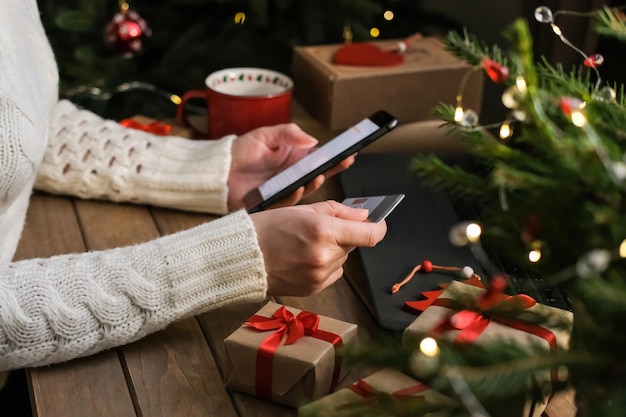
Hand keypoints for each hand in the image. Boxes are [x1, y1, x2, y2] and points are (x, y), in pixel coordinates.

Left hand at [227, 123, 354, 209]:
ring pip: (306, 190)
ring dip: (315, 184)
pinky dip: (295, 195)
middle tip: (344, 163)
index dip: (335, 156)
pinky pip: (288, 202)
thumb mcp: (265, 135)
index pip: (320, 157)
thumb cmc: (240, 152)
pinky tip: (298, 187)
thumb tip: (311, 140)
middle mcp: (293, 175)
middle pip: (319, 174)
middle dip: (333, 169)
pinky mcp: (274, 203)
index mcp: (295, 158)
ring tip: (320, 176)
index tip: (349, 152)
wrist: (218, 172)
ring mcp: (285, 190)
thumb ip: (288, 134)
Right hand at [250, 200, 386, 295]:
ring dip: (333, 252)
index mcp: (324, 232)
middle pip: (353, 245)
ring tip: (305, 245)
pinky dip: (325, 266)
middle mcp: (325, 256)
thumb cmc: (269, 228)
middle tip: (320, 230)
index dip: (378, 228)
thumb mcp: (304, 209)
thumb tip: (365, 217)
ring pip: (342, 260)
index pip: (370, 235)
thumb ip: (340, 211)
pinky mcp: (314, 289)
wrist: (243, 256)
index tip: (377, 224)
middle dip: (343, 236)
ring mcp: (320, 276)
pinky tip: (303, 259)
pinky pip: (332, 274)